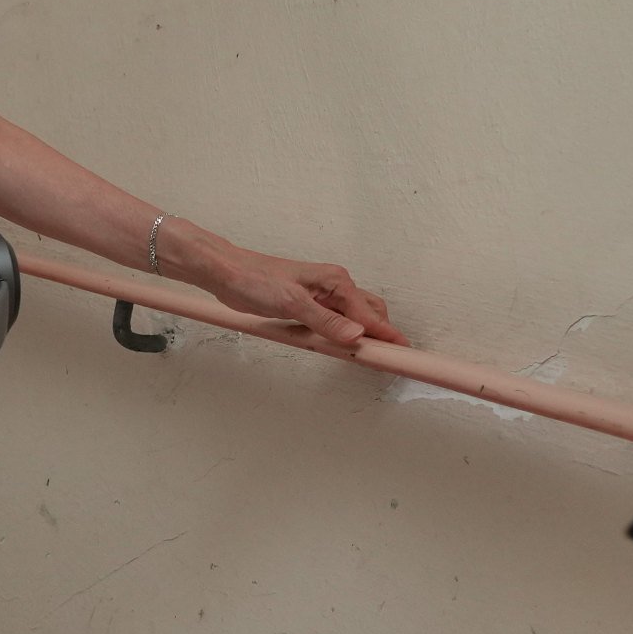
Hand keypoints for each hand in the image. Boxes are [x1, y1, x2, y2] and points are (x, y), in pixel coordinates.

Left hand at [164, 226, 400, 348]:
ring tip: (369, 358)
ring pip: (353, 319)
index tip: (404, 352)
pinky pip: (334, 323)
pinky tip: (339, 348)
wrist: (228, 273)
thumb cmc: (256, 280)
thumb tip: (356, 334)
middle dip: (380, 336)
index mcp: (337, 282)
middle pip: (370, 314)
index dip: (387, 335)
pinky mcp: (309, 306)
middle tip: (388, 360)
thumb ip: (325, 321)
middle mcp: (335, 287)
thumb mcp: (291, 303)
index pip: (371, 314)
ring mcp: (322, 297)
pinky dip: (340, 336)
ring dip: (360, 337)